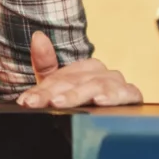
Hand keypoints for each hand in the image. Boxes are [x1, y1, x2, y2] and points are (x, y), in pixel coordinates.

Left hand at [16, 31, 142, 108]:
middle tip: (43, 103)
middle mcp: (102, 72)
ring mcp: (117, 83)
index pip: (60, 77)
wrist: (106, 122)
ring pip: (98, 85)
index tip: (27, 101)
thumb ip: (45, 63)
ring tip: (62, 102)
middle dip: (57, 93)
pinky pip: (127, 93)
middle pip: (77, 81)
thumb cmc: (81, 103)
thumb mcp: (58, 87)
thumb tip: (38, 36)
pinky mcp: (132, 95)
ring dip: (79, 94)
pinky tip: (100, 100)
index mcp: (84, 68)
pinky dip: (114, 95)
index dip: (42, 90)